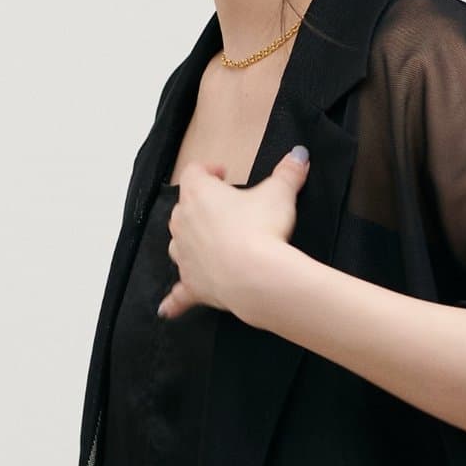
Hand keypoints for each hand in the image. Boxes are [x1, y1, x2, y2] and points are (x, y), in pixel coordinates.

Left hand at [157, 146, 310, 325]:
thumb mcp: (280, 194)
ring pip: (178, 244)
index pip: (195, 172)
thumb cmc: (261, 232)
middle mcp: (183, 223)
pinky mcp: (192, 284)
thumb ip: (288, 173)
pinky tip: (167, 309)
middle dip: (202, 207)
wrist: (255, 277)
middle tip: (226, 210)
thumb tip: (298, 156)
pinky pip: (179, 293)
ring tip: (209, 244)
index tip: (223, 173)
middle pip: (184, 208)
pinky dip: (174, 300)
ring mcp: (184, 255)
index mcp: (199, 194)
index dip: (209, 170)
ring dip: (190, 242)